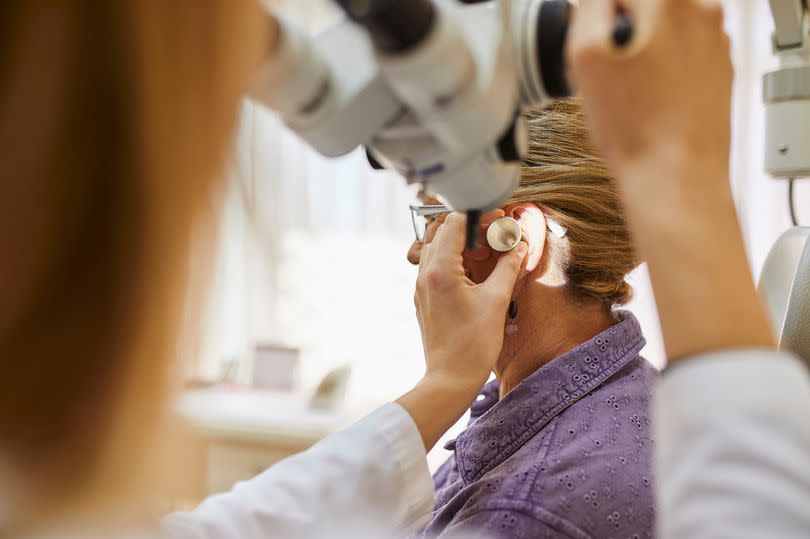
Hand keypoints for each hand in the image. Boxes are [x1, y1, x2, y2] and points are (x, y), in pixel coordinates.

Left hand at [396, 212, 525, 450]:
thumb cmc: (473, 344)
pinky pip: (436, 267)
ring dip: (463, 244)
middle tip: (497, 233)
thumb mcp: (496, 300)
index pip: (454, 222)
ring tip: (488, 253)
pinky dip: (455, 261)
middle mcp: (425, 274)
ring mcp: (421, 287)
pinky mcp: (424, 299)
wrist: (450, 379)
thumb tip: (518, 246)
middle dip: (472, 227)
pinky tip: (476, 273)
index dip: (480, 215)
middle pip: (443, 232)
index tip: (501, 219)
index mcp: (440, 270)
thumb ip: (508, 267)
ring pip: (438, 249)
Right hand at [567, 0, 773, 359]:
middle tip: (605, 66)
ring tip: (625, 89)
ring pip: (663, 27)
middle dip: (620, 28)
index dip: (595, 16)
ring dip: (640, 47)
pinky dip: (660, 68)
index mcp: (669, 1)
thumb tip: (594, 1)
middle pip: (645, 5)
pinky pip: (679, 54)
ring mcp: (715, 42)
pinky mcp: (719, 70)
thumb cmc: (636, 130)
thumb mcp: (586, 55)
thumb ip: (588, 9)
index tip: (590, 39)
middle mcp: (702, 12)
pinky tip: (646, 101)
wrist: (675, 179)